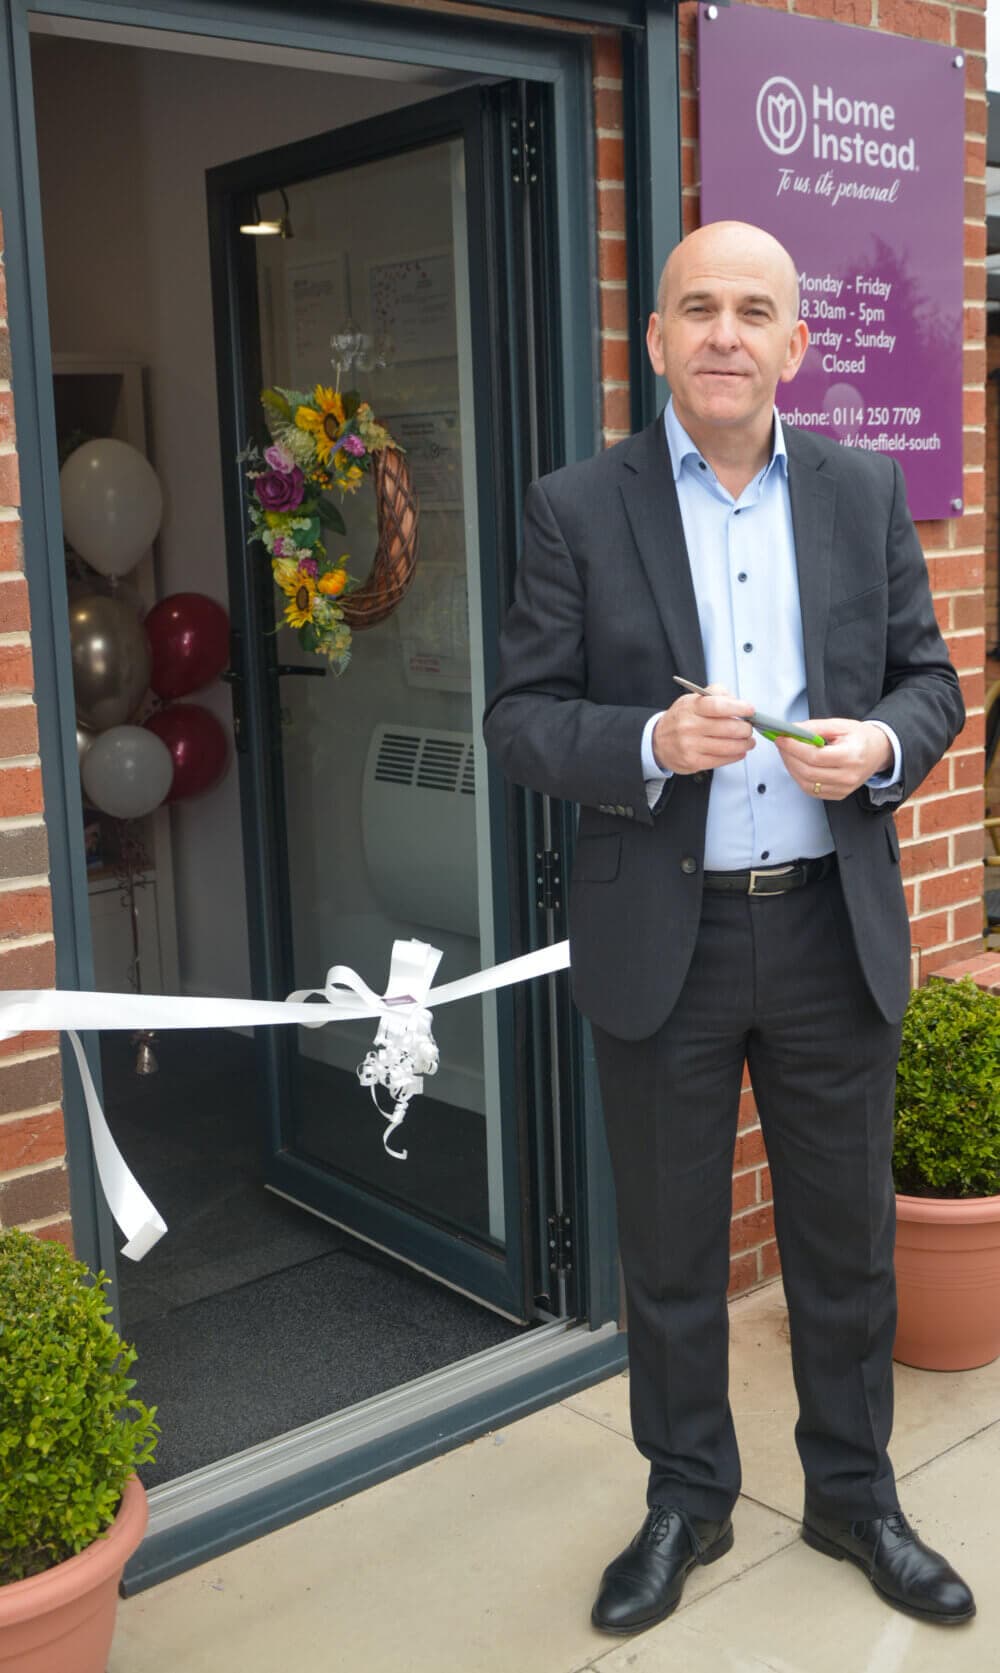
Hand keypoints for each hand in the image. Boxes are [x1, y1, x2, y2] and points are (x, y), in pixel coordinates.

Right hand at [652, 684, 755, 773]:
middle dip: (745, 728)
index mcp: (691, 707)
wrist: (657, 741)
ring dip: (744, 744)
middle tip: (749, 728)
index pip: (718, 706)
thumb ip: (716, 694)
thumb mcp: (693, 699)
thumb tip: (737, 701)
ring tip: (748, 741)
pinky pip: (721, 760)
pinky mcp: (693, 762)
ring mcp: (690, 746)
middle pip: (727, 728)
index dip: (738, 708)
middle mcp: (689, 726)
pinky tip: (739, 751)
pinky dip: (735, 755)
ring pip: (727, 746)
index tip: (750, 710)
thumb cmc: (680, 719)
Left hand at [775, 718, 892, 800]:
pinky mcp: (838, 795)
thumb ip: (814, 727)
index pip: (815, 756)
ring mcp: (844, 789)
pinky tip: (796, 764)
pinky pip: (811, 790)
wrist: (878, 752)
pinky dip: (799, 777)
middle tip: (780, 744)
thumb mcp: (840, 725)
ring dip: (791, 767)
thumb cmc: (859, 737)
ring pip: (806, 783)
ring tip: (787, 753)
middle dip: (789, 757)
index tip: (781, 738)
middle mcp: (849, 776)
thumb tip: (791, 730)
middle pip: (808, 771)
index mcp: (852, 756)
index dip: (794, 748)